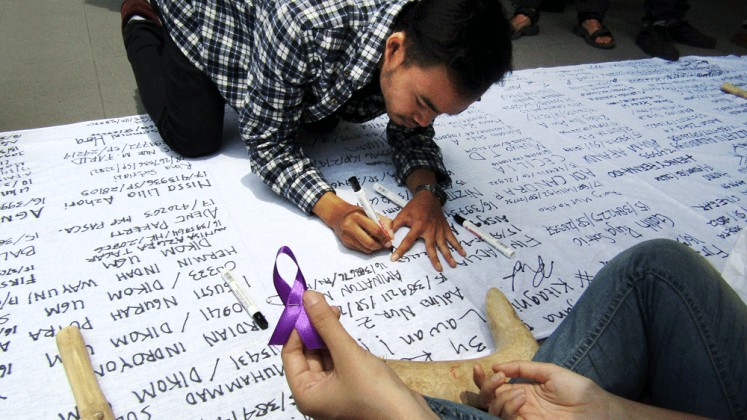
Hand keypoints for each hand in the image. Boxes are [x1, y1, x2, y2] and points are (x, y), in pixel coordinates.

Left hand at [281, 291, 436, 418]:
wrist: (408, 416)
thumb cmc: (376, 394)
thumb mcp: (348, 354)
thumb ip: (327, 325)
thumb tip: (308, 298)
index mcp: (306, 393)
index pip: (291, 354)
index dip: (296, 328)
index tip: (305, 304)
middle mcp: (316, 393)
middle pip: (306, 353)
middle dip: (313, 328)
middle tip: (322, 303)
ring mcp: (333, 390)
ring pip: (323, 354)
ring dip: (327, 333)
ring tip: (334, 311)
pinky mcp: (349, 384)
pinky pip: (337, 359)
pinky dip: (338, 342)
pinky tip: (343, 328)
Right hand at [313, 192, 392, 252]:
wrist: (338, 215)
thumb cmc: (356, 213)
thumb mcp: (371, 213)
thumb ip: (384, 222)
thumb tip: (391, 236)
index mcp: (358, 216)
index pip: (376, 230)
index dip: (385, 237)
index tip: (389, 240)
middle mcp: (350, 226)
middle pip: (370, 243)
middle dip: (380, 245)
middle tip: (384, 244)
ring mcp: (347, 236)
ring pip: (366, 249)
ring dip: (374, 247)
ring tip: (376, 241)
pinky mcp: (345, 243)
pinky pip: (361, 250)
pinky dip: (367, 247)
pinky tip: (367, 240)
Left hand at [390, 190, 464, 271]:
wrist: (428, 196)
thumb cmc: (414, 207)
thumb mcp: (403, 214)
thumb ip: (394, 225)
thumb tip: (387, 236)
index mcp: (418, 226)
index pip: (408, 241)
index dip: (401, 250)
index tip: (394, 259)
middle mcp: (430, 230)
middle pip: (432, 247)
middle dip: (435, 258)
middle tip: (438, 269)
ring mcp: (439, 229)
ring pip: (444, 244)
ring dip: (449, 255)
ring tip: (453, 265)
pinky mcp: (445, 228)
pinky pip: (453, 238)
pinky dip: (458, 246)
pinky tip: (463, 254)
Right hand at [473, 361, 610, 418]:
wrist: (598, 410)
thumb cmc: (578, 390)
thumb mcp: (550, 371)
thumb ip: (523, 368)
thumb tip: (497, 366)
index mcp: (523, 391)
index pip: (496, 387)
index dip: (482, 379)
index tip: (478, 367)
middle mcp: (520, 405)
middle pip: (489, 400)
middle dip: (486, 388)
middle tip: (498, 378)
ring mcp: (524, 418)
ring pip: (495, 411)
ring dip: (501, 398)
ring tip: (520, 392)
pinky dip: (509, 408)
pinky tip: (522, 399)